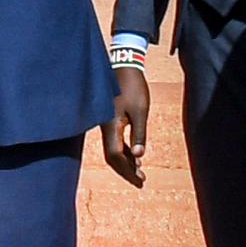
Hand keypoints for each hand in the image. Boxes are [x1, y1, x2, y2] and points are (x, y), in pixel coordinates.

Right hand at [100, 58, 150, 183]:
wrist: (123, 65)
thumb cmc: (133, 87)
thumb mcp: (140, 111)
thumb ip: (139, 134)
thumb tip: (139, 157)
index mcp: (111, 126)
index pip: (116, 156)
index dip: (127, 170)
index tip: (140, 181)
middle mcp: (105, 126)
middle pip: (112, 156)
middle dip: (126, 170)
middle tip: (141, 181)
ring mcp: (106, 123)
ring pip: (112, 149)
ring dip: (125, 161)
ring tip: (139, 172)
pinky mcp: (109, 118)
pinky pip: (114, 140)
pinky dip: (124, 150)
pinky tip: (134, 155)